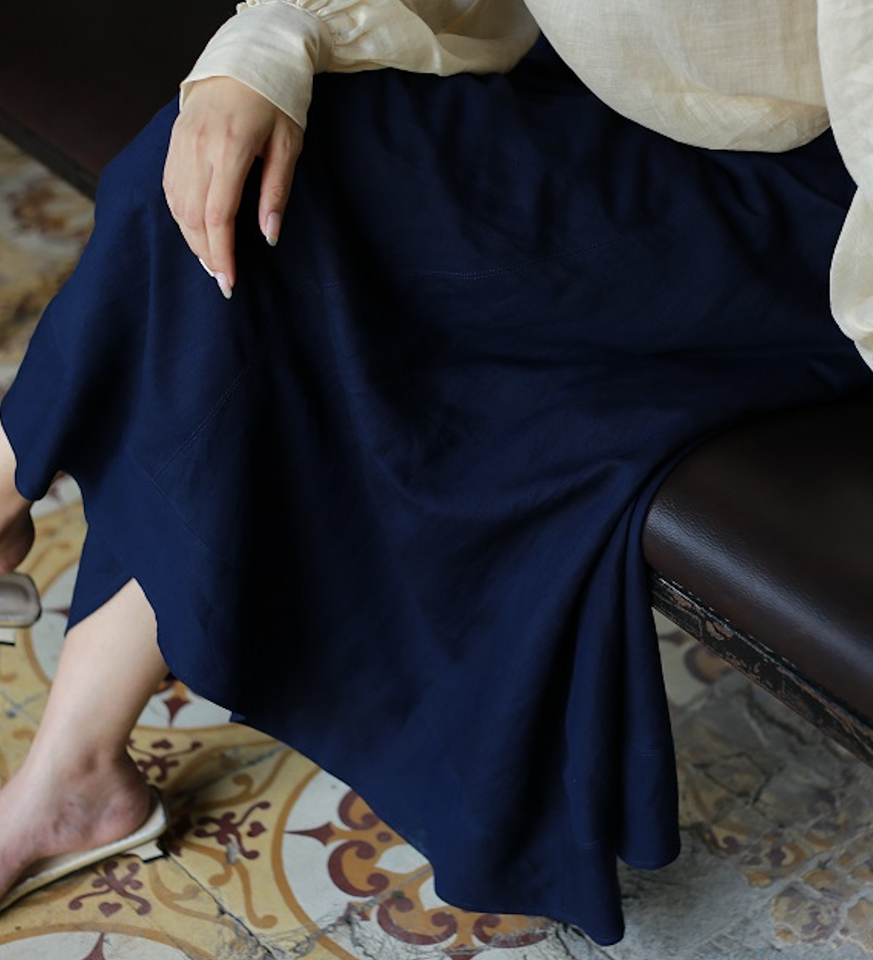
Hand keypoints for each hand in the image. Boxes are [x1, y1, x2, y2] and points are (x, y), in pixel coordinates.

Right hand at [163, 77, 303, 297]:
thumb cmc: (276, 101)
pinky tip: (197, 233)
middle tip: (223, 280)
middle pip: (193, 218)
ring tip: (211, 262)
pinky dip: (182, 217)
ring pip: (178, 206)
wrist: (245, 57)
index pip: (219, 216)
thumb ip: (277, 192)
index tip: (229, 281)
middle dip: (207, 254)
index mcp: (230, 148)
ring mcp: (181, 144)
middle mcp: (198, 147)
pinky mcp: (174, 142)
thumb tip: (269, 236)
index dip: (222, 254)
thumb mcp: (289, 144)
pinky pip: (171, 189)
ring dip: (192, 240)